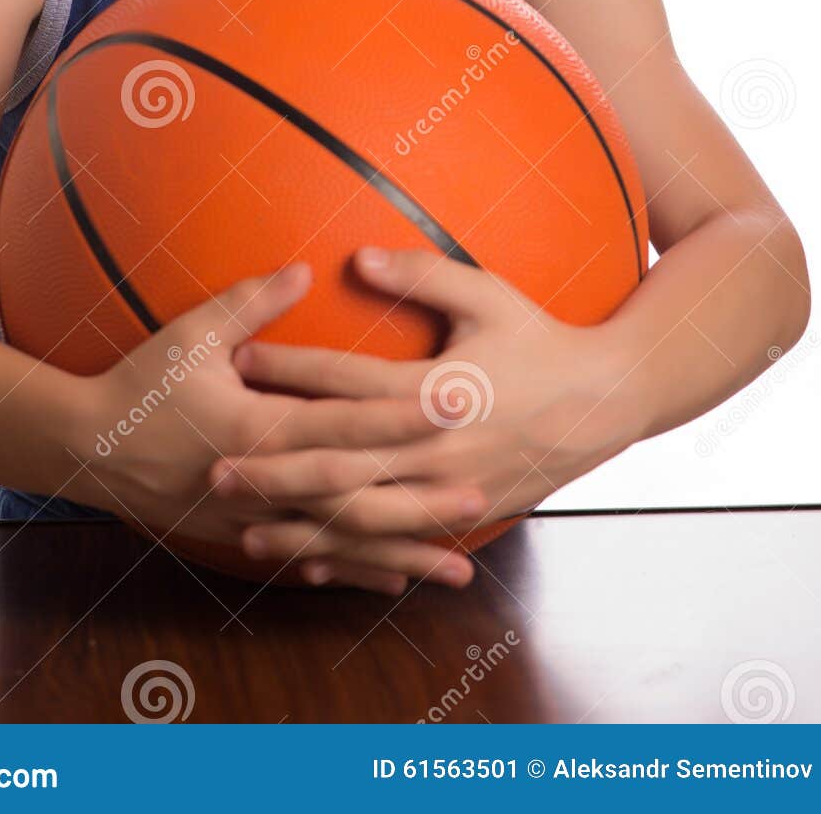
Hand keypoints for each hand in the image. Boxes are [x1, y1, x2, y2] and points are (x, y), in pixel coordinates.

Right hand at [61, 261, 433, 561]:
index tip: (454, 401)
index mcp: (256, 427)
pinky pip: (312, 560)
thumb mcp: (190, 333)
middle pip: (355, 495)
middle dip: (418, 495)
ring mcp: (255, 520)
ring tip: (460, 564)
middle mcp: (263, 483)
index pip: (343, 422)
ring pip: (341, 543)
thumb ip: (251, 303)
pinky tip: (399, 580)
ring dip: (401, 552)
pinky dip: (357, 571)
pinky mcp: (246, 538)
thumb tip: (302, 270)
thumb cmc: (138, 384)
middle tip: (479, 490)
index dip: (401, 413)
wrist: (86, 450)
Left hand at [211, 246, 626, 585]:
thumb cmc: (541, 339)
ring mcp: (453, 491)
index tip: (239, 359)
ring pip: (362, 517)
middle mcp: (439, 449)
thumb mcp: (486, 295)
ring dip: (300, 525)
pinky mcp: (465, 517)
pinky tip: (306, 561)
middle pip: (340, 464)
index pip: (346, 381)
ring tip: (243, 525)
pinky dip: (351, 556)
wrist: (607, 401)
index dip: (290, 370)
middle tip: (214, 468)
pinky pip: (398, 541)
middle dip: (274, 468)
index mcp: (437, 389)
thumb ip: (420, 274)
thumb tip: (357, 259)